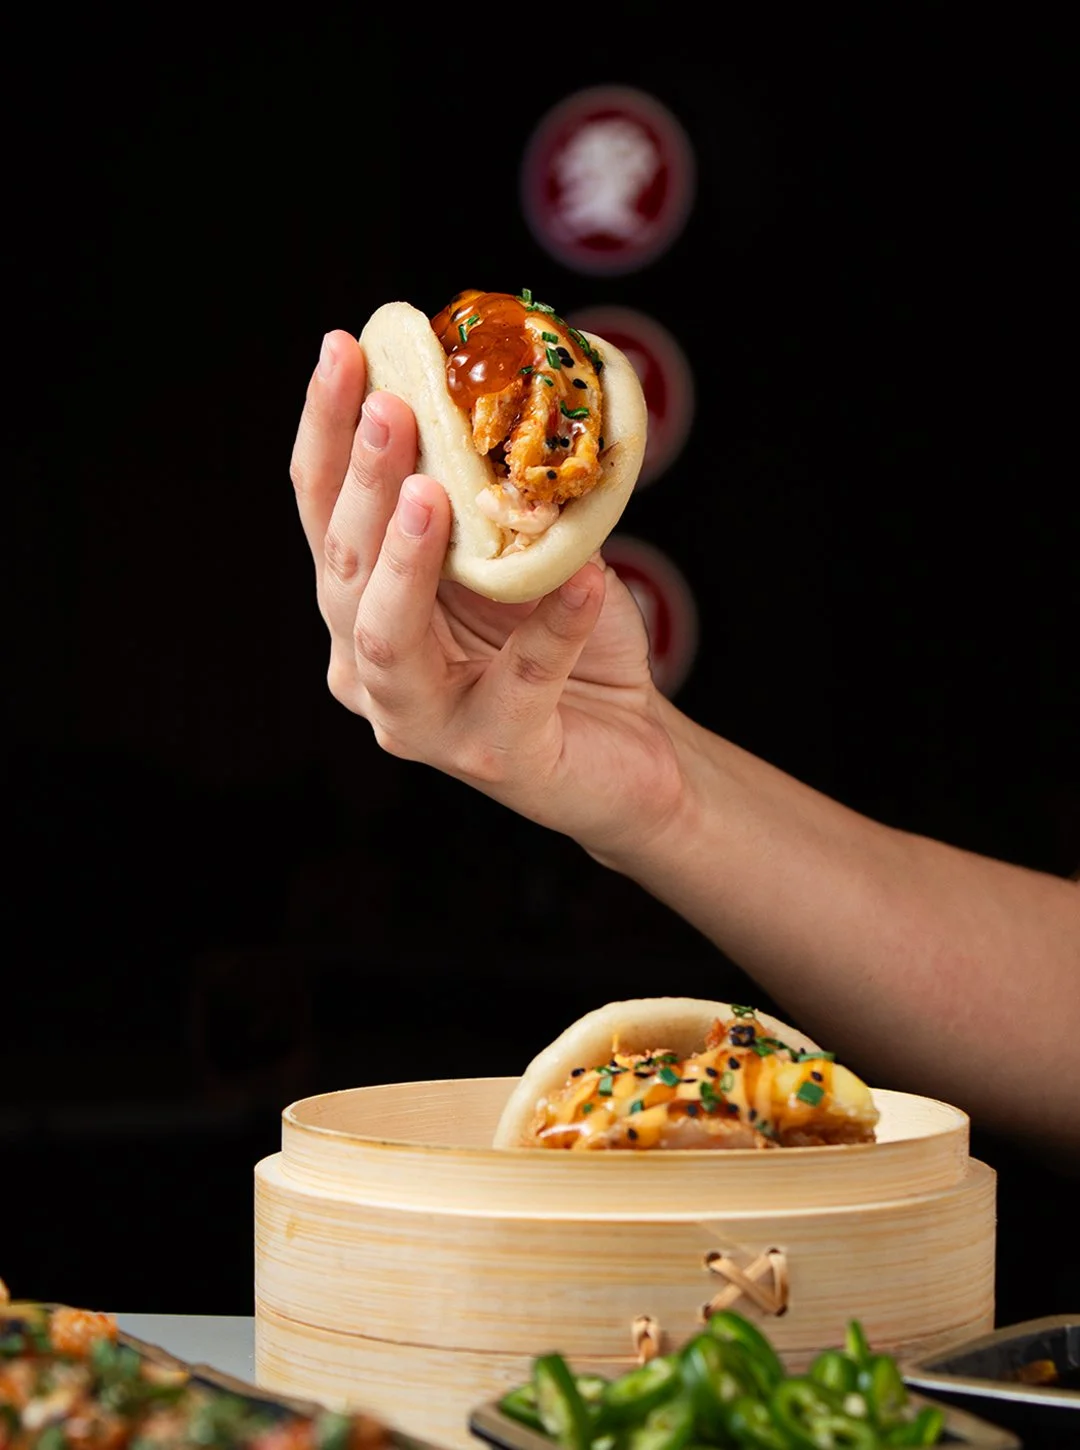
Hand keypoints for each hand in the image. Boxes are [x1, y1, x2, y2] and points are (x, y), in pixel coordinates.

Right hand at [290, 331, 684, 855]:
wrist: (627, 745)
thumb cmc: (560, 640)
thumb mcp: (517, 555)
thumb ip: (486, 496)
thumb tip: (494, 378)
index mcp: (361, 606)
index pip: (325, 511)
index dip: (326, 432)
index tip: (341, 348)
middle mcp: (368, 667)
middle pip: (342, 568)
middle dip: (362, 484)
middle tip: (389, 410)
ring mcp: (422, 721)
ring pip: (386, 638)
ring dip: (405, 562)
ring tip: (433, 494)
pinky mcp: (494, 756)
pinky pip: (522, 682)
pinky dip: (554, 629)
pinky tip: (587, 579)